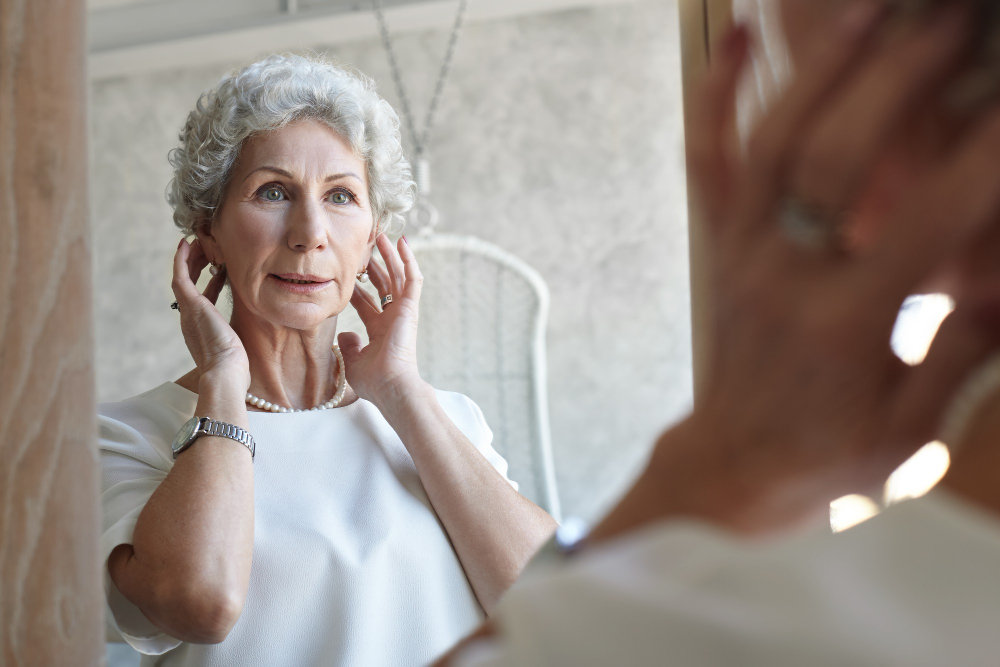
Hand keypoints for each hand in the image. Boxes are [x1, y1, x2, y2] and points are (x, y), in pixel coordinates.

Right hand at [171, 238, 249, 390]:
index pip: (203, 298)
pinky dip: (181, 260)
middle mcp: (190, 319)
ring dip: (191, 258)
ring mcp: (188, 311)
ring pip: (184, 277)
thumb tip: (254, 328)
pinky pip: (181, 276)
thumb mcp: (239, 344)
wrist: (225, 373)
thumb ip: (241, 333)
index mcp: (201, 328)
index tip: (219, 269)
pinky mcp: (190, 305)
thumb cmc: (236, 367)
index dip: (210, 282)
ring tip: (199, 242)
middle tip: (208, 250)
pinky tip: (186, 244)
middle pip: (190, 285)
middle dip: (198, 266)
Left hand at [339, 234, 425, 405]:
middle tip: (365, 247)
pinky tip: (402, 242)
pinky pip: (412, 277)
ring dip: (390, 256)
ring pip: (398, 276)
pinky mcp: (411, 307)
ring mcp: (404, 311)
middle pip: (383, 285)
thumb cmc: (374, 380)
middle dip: (374, 265)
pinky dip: (408, 259)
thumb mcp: (353, 361)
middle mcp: (393, 318)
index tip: (345, 272)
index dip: (356, 287)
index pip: (366, 302)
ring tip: (382, 236)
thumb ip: (348, 345)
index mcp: (380, 330)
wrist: (391, 385)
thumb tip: (344, 332)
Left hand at [675, 3, 999, 530]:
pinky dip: (716, 94)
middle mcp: (782, 270)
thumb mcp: (910, 429)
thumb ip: (963, 348)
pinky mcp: (721, 242)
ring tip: (875, 1)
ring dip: (822, 62)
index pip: (926, 219)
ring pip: (772, 141)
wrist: (732, 470)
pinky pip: (708, 161)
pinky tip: (738, 32)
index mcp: (842, 322)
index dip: (985, 155)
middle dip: (906, 76)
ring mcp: (741, 249)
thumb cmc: (827, 460)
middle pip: (839, 156)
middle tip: (957, 17)